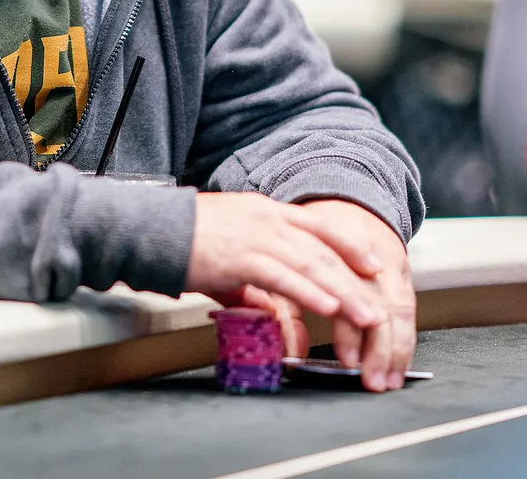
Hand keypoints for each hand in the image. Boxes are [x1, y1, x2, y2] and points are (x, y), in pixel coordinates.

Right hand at [186, 191, 383, 345]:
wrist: (147, 230)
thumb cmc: (182, 242)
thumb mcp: (227, 258)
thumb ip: (252, 284)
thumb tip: (269, 310)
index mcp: (264, 211)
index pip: (318, 224)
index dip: (350, 243)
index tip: (372, 262)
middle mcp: (265, 218)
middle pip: (323, 247)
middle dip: (356, 277)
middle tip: (379, 303)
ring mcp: (254, 234)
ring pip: (311, 262)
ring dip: (343, 290)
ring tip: (365, 314)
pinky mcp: (238, 256)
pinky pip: (282, 275)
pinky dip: (309, 292)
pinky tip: (327, 306)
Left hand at [297, 200, 414, 392]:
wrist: (336, 197)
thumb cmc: (302, 238)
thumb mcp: (281, 267)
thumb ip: (285, 311)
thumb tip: (292, 353)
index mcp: (325, 247)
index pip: (343, 290)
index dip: (348, 328)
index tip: (348, 358)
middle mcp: (360, 253)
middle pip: (377, 300)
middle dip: (379, 346)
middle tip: (372, 380)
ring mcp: (384, 258)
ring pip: (398, 304)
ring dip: (397, 347)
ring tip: (389, 380)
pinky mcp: (400, 267)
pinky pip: (408, 304)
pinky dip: (406, 336)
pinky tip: (401, 363)